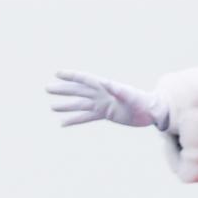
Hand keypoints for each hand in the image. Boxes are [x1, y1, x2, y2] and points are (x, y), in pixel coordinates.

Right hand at [46, 71, 162, 131]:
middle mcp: (101, 94)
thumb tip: (105, 83)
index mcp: (106, 86)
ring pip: (80, 105)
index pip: (84, 79)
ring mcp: (102, 104)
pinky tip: (64, 123)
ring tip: (52, 107)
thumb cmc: (142, 101)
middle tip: (47, 88)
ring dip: (66, 106)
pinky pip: (87, 117)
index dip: (71, 76)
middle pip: (78, 91)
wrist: (150, 111)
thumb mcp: (131, 95)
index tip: (57, 73)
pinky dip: (75, 120)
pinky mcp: (105, 114)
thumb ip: (118, 90)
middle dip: (63, 89)